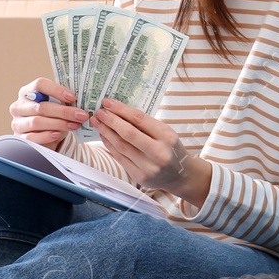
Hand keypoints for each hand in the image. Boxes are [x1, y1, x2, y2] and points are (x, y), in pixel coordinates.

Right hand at [8, 78, 88, 146]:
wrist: (43, 135)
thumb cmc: (51, 116)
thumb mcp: (56, 105)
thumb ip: (64, 100)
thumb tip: (82, 101)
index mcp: (28, 91)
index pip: (40, 85)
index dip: (57, 90)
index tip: (73, 97)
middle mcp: (19, 105)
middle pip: (41, 106)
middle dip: (64, 111)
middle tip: (81, 115)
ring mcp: (18, 122)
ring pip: (37, 122)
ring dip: (59, 124)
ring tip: (74, 125)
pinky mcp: (20, 137)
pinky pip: (32, 137)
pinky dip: (47, 135)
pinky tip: (58, 134)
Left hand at [92, 98, 211, 204]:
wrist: (180, 175)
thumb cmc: (170, 149)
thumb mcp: (166, 133)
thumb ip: (145, 124)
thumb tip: (118, 111)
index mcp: (167, 136)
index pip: (139, 119)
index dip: (121, 109)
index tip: (108, 102)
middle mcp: (159, 152)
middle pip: (128, 133)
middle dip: (110, 120)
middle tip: (99, 112)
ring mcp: (149, 167)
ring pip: (121, 146)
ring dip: (106, 132)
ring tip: (97, 123)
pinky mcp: (139, 176)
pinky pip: (120, 158)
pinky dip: (110, 145)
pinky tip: (104, 136)